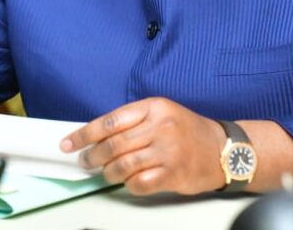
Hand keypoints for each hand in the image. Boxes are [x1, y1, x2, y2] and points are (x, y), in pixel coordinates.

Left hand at [61, 97, 225, 195]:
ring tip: (105, 173)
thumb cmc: (187, 131)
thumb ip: (133, 121)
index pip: (110, 121)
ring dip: (108, 172)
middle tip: (85, 161)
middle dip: (92, 156)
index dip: (84, 134)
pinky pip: (139, 183)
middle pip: (113, 144)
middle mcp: (161, 127)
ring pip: (123, 165)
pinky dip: (128, 185)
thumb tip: (96, 137)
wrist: (223, 149)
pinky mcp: (174, 174)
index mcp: (154, 107)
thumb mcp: (162, 113)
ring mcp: (168, 152)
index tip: (68, 143)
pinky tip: (128, 181)